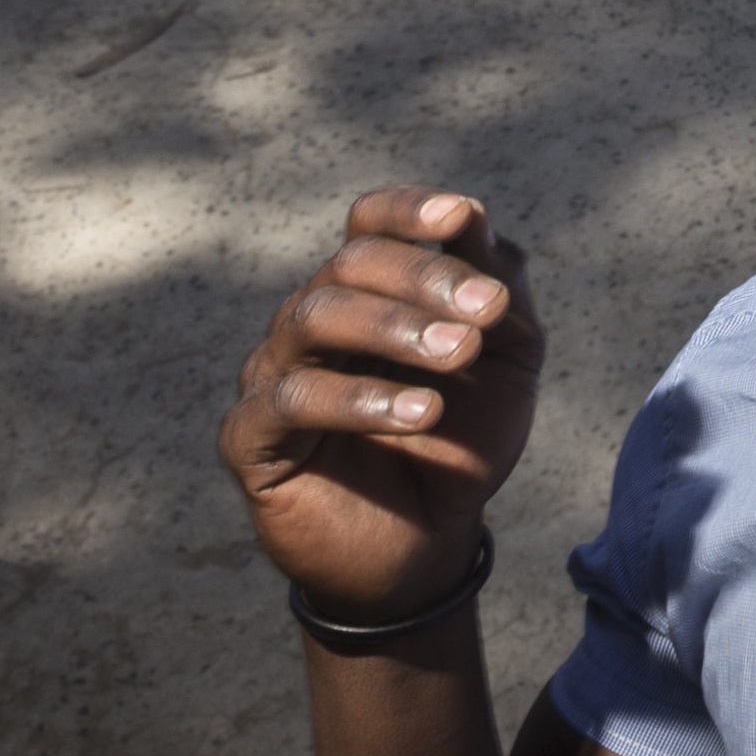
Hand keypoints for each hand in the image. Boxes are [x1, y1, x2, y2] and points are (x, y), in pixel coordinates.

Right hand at [219, 190, 543, 625]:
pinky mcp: (251, 438)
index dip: (406, 210)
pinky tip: (421, 414)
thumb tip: (476, 222)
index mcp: (367, 292)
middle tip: (488, 312)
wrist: (427, 544)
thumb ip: (498, 292)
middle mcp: (311, 320)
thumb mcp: (505, 365)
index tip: (461, 217)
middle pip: (349, 265)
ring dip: (395, 328)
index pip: (368, 224)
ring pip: (315, 318)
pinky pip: (292, 400)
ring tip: (460, 356)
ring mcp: (273, 374)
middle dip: (424, 279)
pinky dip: (359, 399)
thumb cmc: (459, 444)